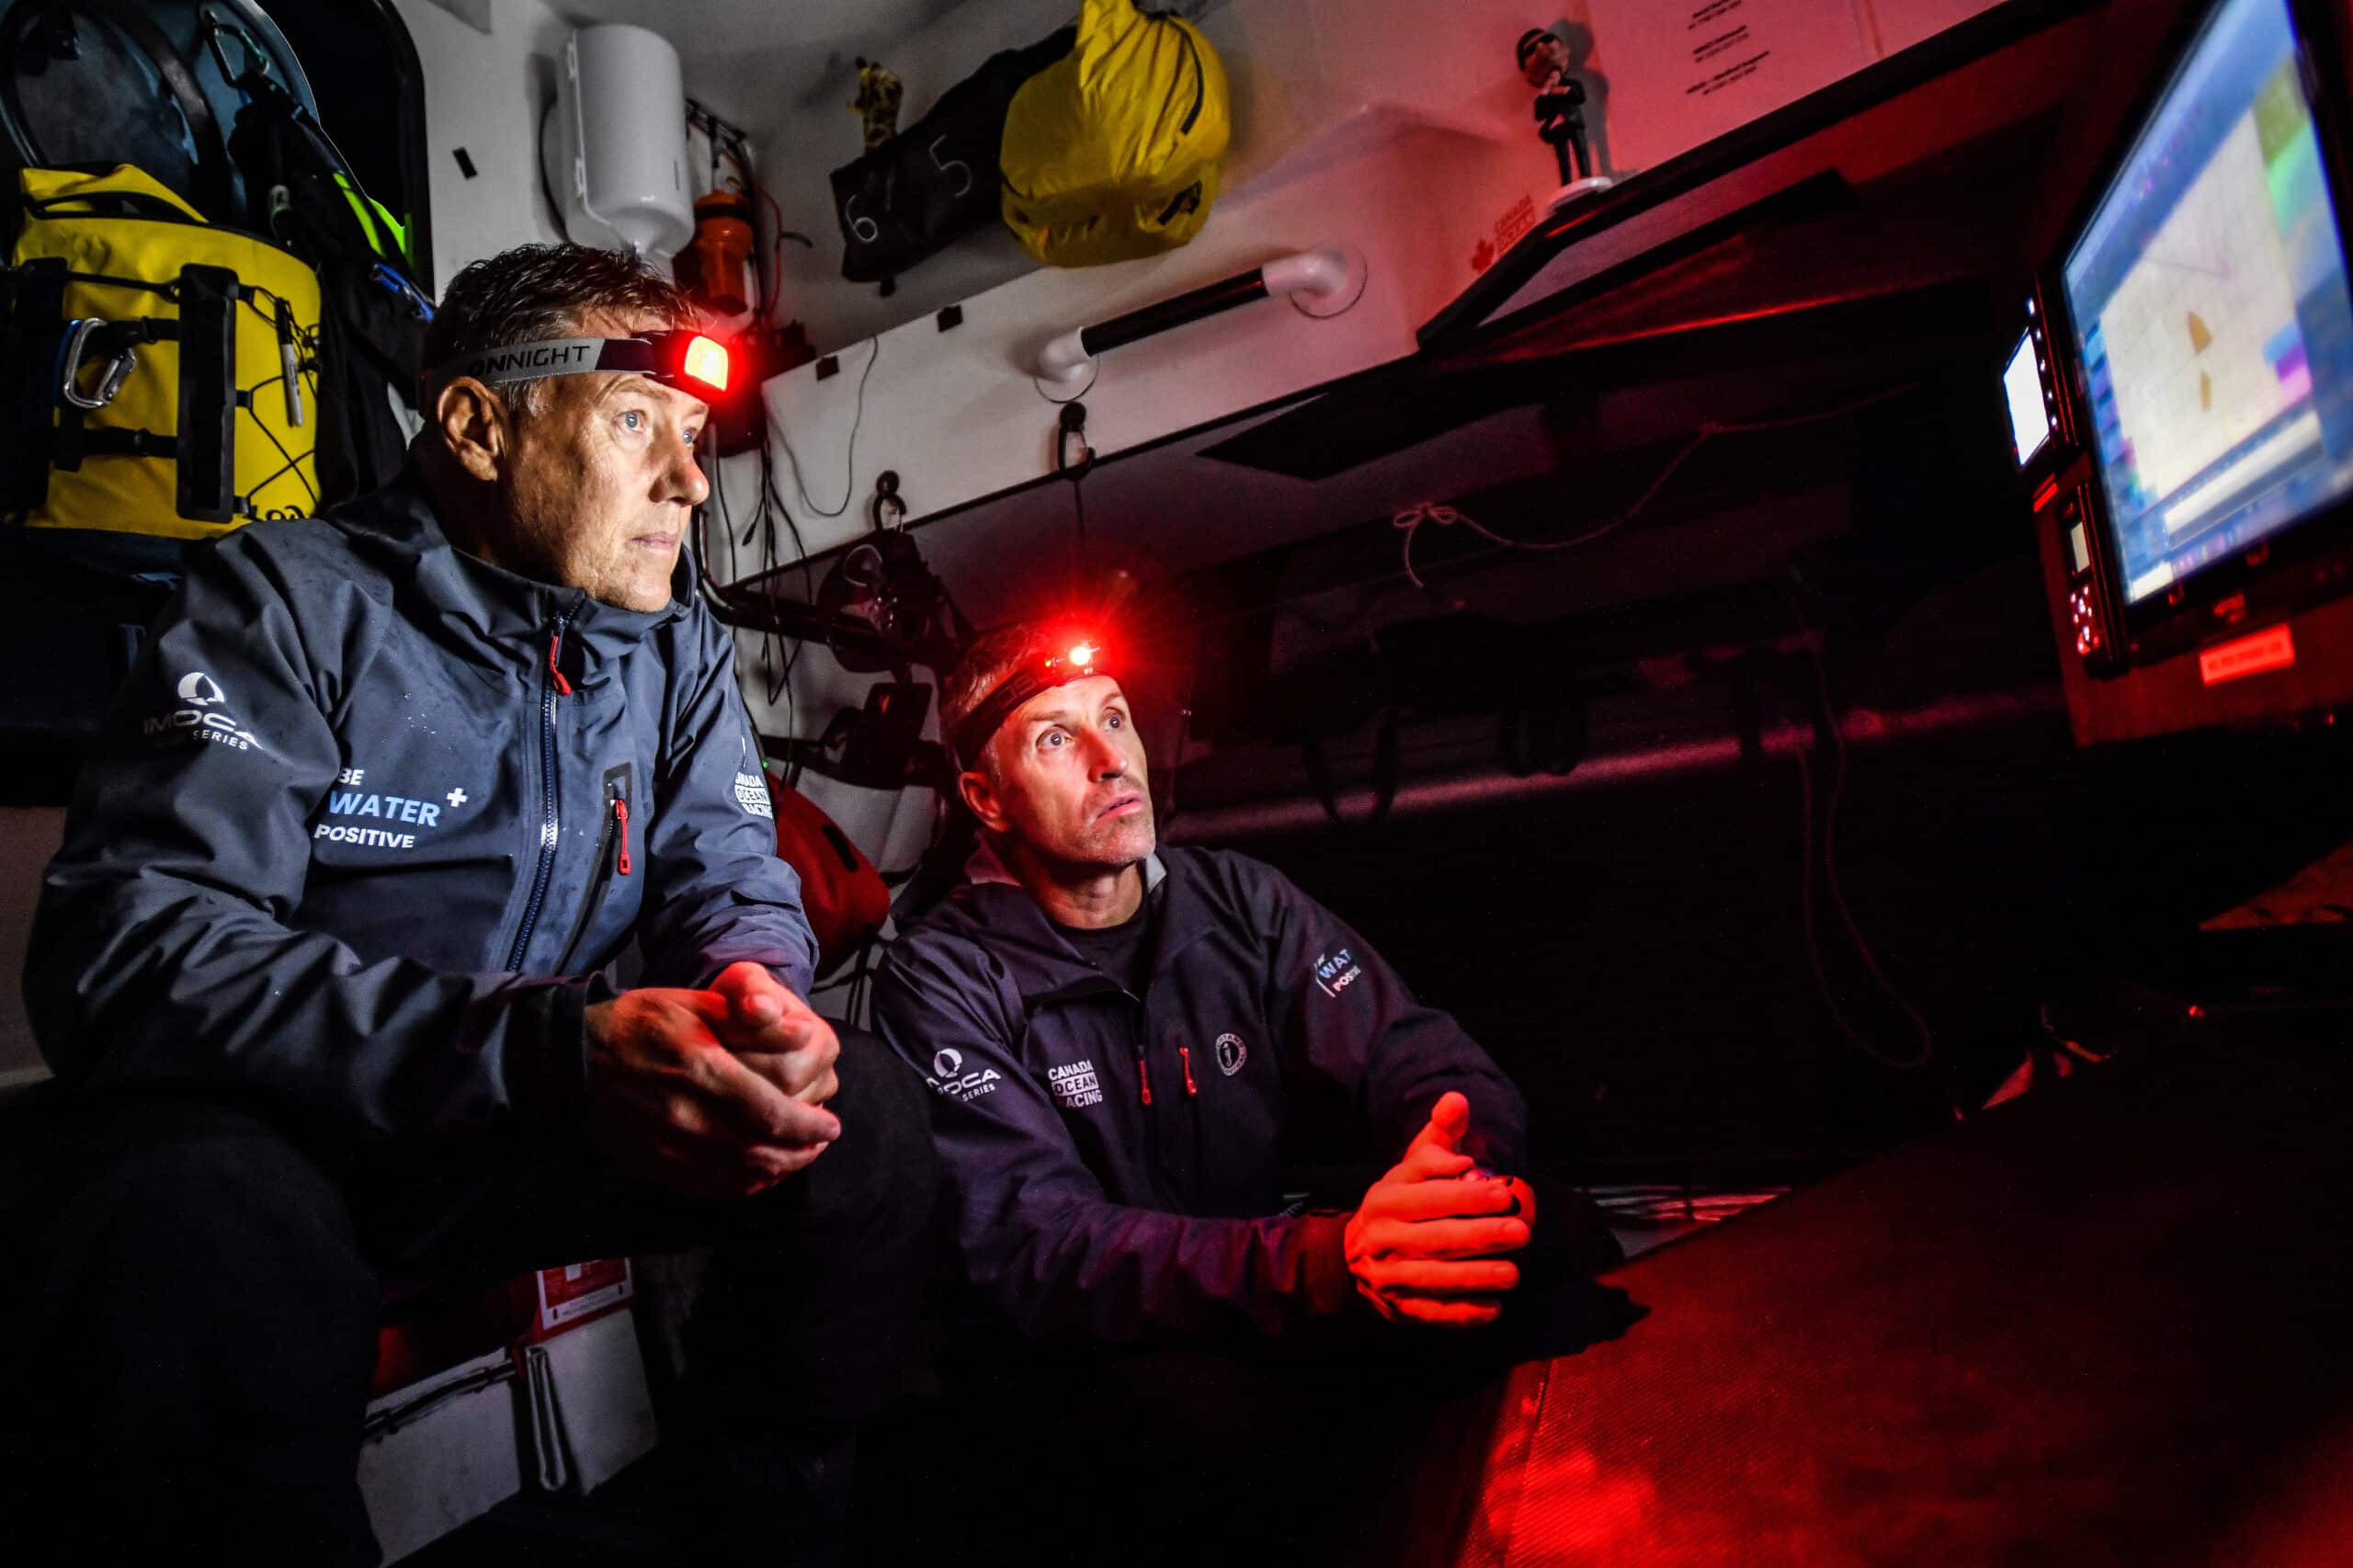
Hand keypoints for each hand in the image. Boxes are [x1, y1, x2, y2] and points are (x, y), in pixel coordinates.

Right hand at [583, 982, 840, 1201]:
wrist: (575, 1059)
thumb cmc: (640, 1023)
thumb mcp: (697, 1005)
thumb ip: (753, 1024)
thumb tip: (805, 1036)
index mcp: (702, 1072)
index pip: (772, 1114)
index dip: (809, 1127)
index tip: (831, 1124)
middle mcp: (688, 1118)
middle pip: (762, 1152)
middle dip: (802, 1151)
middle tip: (823, 1140)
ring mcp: (670, 1149)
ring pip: (741, 1176)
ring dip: (779, 1170)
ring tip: (800, 1156)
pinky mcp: (657, 1166)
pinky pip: (712, 1188)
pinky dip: (745, 1185)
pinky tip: (761, 1173)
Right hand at [1343, 1091, 1530, 1327]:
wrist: (1357, 1252)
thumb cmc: (1403, 1200)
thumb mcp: (1414, 1165)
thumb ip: (1440, 1136)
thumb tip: (1457, 1100)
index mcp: (1385, 1198)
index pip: (1428, 1196)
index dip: (1466, 1195)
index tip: (1503, 1191)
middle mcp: (1381, 1237)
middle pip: (1434, 1237)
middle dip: (1480, 1235)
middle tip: (1522, 1231)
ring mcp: (1387, 1275)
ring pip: (1433, 1278)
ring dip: (1475, 1277)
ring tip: (1513, 1273)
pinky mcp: (1398, 1306)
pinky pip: (1431, 1312)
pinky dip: (1461, 1313)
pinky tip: (1494, 1309)